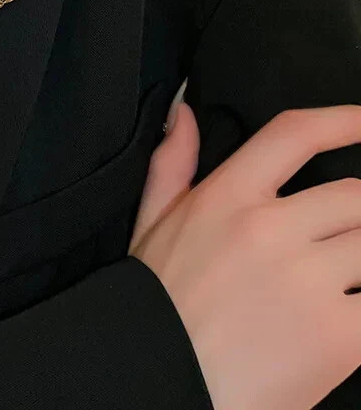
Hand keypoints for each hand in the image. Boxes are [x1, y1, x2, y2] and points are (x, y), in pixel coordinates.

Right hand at [129, 99, 360, 409]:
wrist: (162, 381)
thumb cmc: (158, 302)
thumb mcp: (151, 223)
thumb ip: (172, 162)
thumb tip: (185, 112)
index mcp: (225, 197)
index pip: (295, 135)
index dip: (343, 120)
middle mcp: (269, 229)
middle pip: (354, 196)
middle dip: (355, 215)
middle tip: (340, 237)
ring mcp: (307, 281)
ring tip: (343, 274)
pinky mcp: (339, 337)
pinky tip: (349, 311)